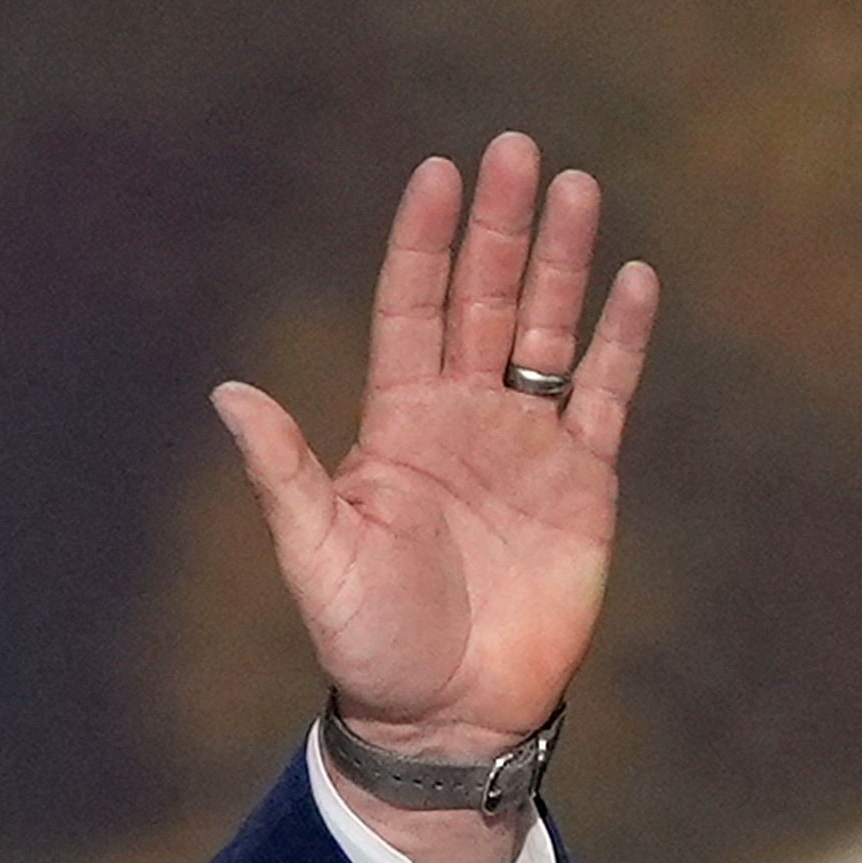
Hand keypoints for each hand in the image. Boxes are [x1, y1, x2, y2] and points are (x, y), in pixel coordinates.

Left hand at [211, 133, 659, 764]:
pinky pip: (606, 393)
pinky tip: (633, 278)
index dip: (424, 243)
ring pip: (547, 330)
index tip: (439, 171)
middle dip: (498, 228)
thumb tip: (228, 394)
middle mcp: (462, 421)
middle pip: (482, 301)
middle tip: (514, 149)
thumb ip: (283, 472)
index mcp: (396, 427)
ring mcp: (526, 446)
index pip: (411, 309)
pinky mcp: (583, 483)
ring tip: (573, 186)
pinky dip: (621, 338)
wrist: (445, 713)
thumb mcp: (316, 555)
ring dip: (560, 261)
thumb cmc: (368, 642)